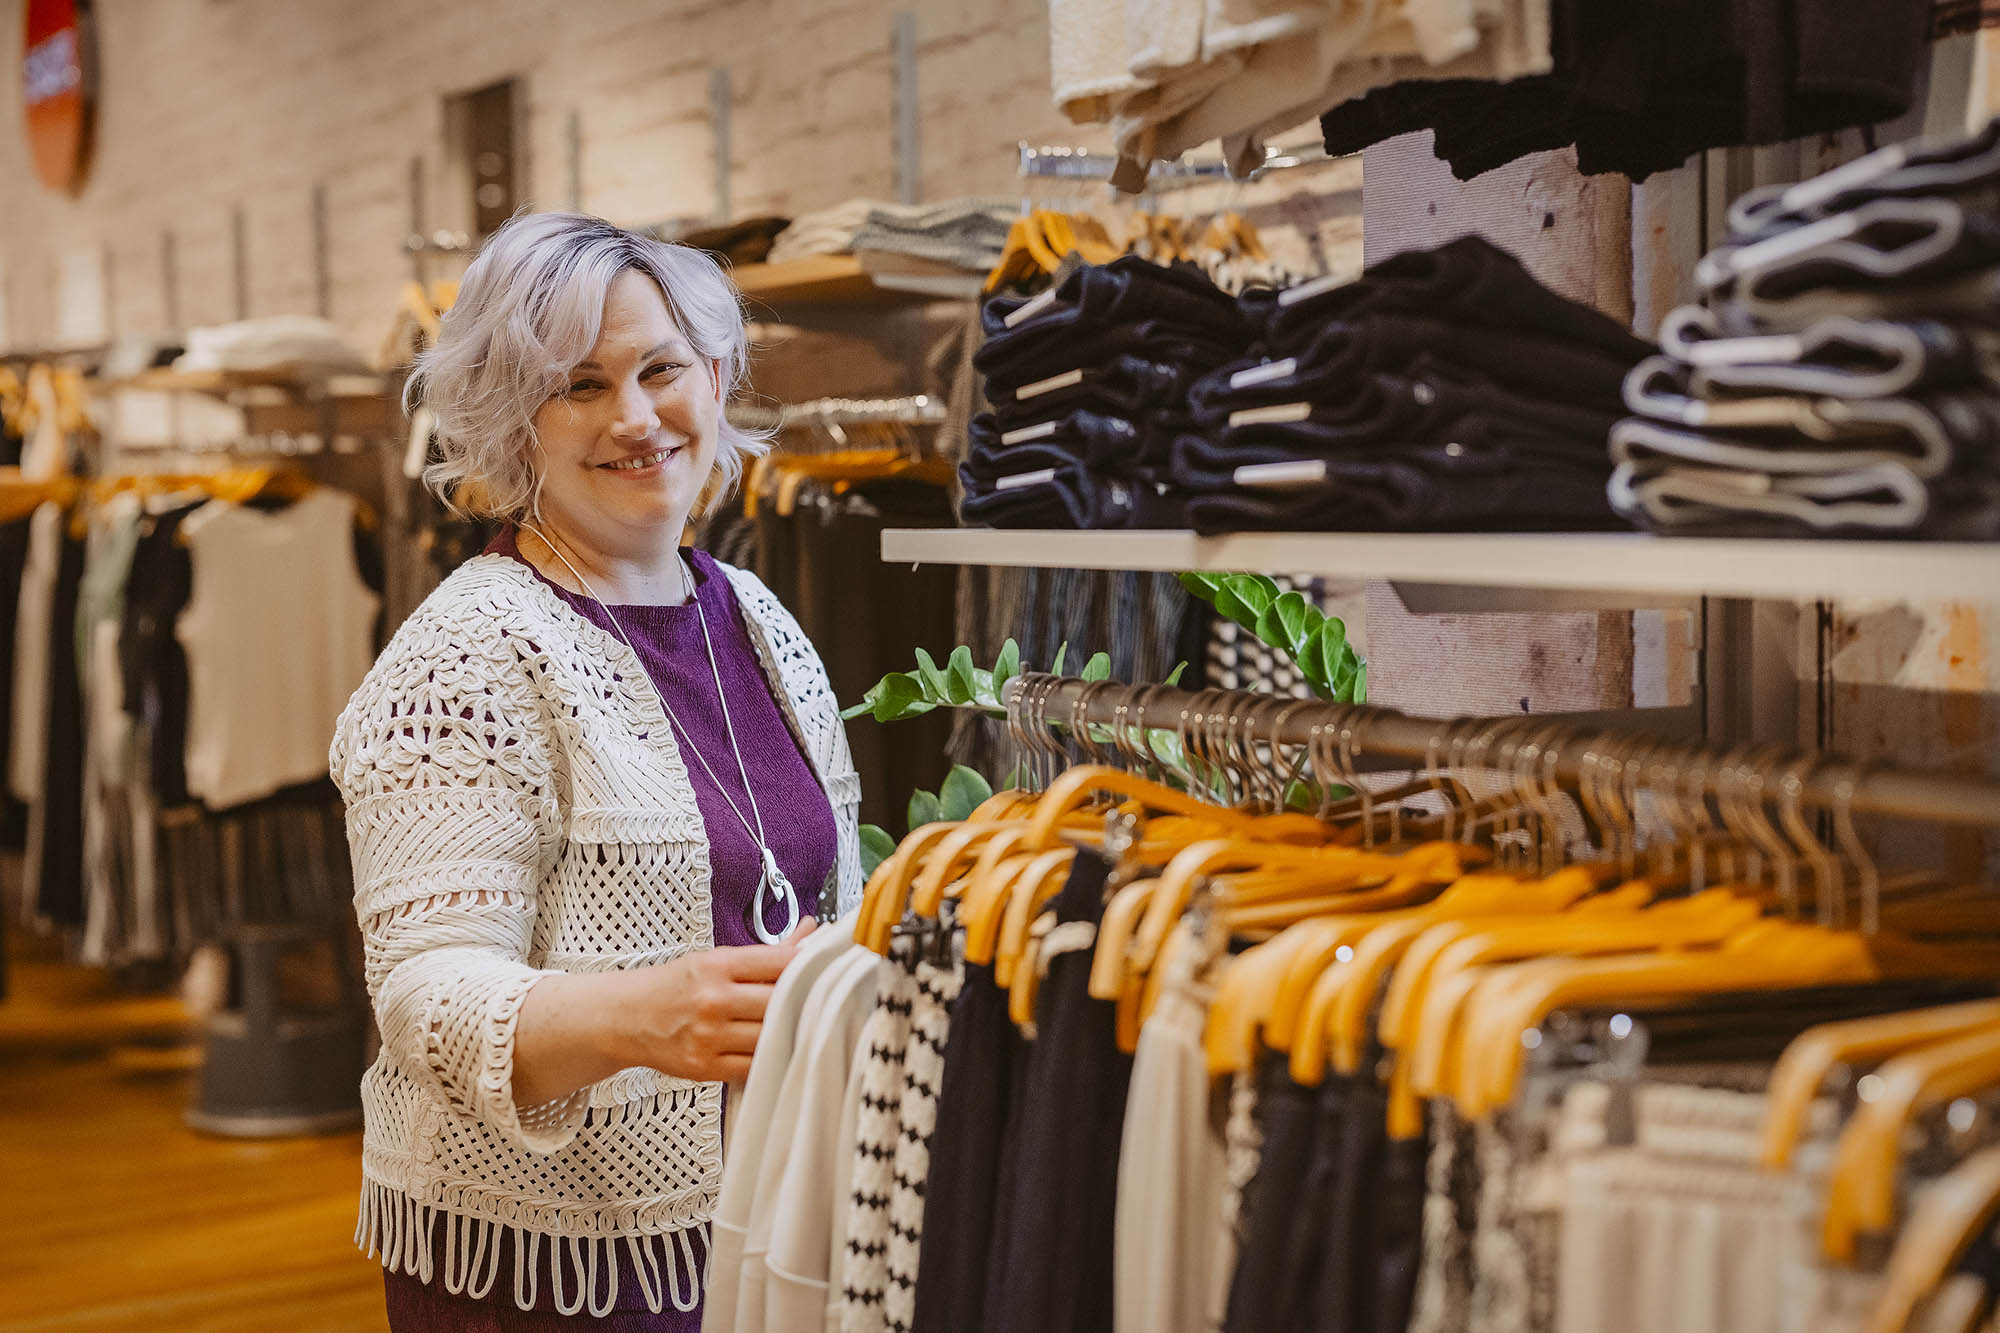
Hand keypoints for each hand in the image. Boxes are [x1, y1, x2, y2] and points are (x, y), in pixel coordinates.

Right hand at [628, 918, 818, 1082]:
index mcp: (717, 966)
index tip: (828, 965)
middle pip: (781, 1000)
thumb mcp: (715, 959)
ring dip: (792, 1030)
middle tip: (825, 998)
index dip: (811, 963)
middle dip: (806, 999)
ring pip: (771, 1035)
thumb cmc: (673, 986)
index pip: (780, 961)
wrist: (625, 1017)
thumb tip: (812, 932)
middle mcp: (713, 1000)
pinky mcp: (705, 1067)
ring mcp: (708, 1036)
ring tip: (806, 1024)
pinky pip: (754, 1066)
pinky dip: (770, 1058)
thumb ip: (767, 952)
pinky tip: (778, 1048)